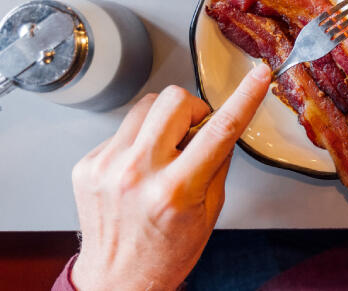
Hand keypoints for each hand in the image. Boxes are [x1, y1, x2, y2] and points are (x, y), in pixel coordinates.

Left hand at [70, 65, 270, 290]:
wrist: (117, 280)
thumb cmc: (166, 252)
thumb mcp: (209, 212)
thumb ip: (216, 163)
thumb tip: (221, 124)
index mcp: (175, 190)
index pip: (219, 131)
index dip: (245, 98)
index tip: (259, 77)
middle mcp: (138, 174)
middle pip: (174, 100)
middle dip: (192, 110)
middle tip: (194, 133)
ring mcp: (108, 167)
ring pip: (145, 106)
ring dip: (163, 122)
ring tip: (164, 153)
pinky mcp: (88, 165)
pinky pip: (122, 130)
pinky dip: (138, 142)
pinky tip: (139, 170)